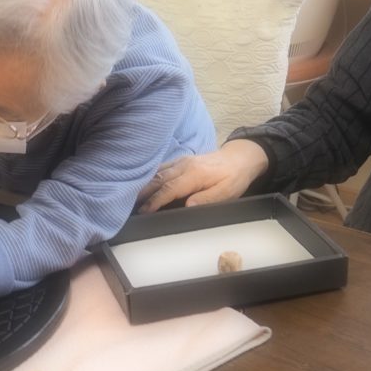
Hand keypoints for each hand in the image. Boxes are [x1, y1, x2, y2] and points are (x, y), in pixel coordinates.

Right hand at [137, 140, 269, 212]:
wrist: (241, 158)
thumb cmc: (234, 177)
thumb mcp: (226, 193)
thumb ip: (207, 199)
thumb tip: (188, 206)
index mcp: (194, 174)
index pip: (169, 189)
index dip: (155, 201)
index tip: (144, 212)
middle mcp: (184, 165)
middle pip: (158, 179)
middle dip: (143, 194)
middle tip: (130, 207)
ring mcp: (181, 161)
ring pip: (157, 172)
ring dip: (144, 185)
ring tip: (132, 198)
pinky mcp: (181, 160)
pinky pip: (162, 168)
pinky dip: (150, 177)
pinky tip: (144, 184)